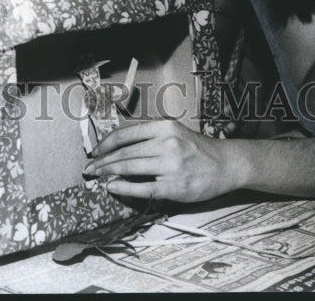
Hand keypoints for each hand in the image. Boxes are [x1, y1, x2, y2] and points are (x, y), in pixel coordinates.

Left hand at [82, 119, 239, 202]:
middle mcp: (165, 143)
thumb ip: (150, 136)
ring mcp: (169, 165)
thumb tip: (119, 145)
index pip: (126, 134)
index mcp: (163, 127)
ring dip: (108, 172)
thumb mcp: (174, 131)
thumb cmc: (197, 148)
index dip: (106, 143)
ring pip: (129, 167)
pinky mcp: (173, 186)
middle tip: (89, 168)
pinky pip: (142, 187)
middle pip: (124, 152)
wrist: (225, 165)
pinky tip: (112, 187)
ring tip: (97, 176)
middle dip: (102, 160)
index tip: (95, 151)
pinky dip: (123, 188)